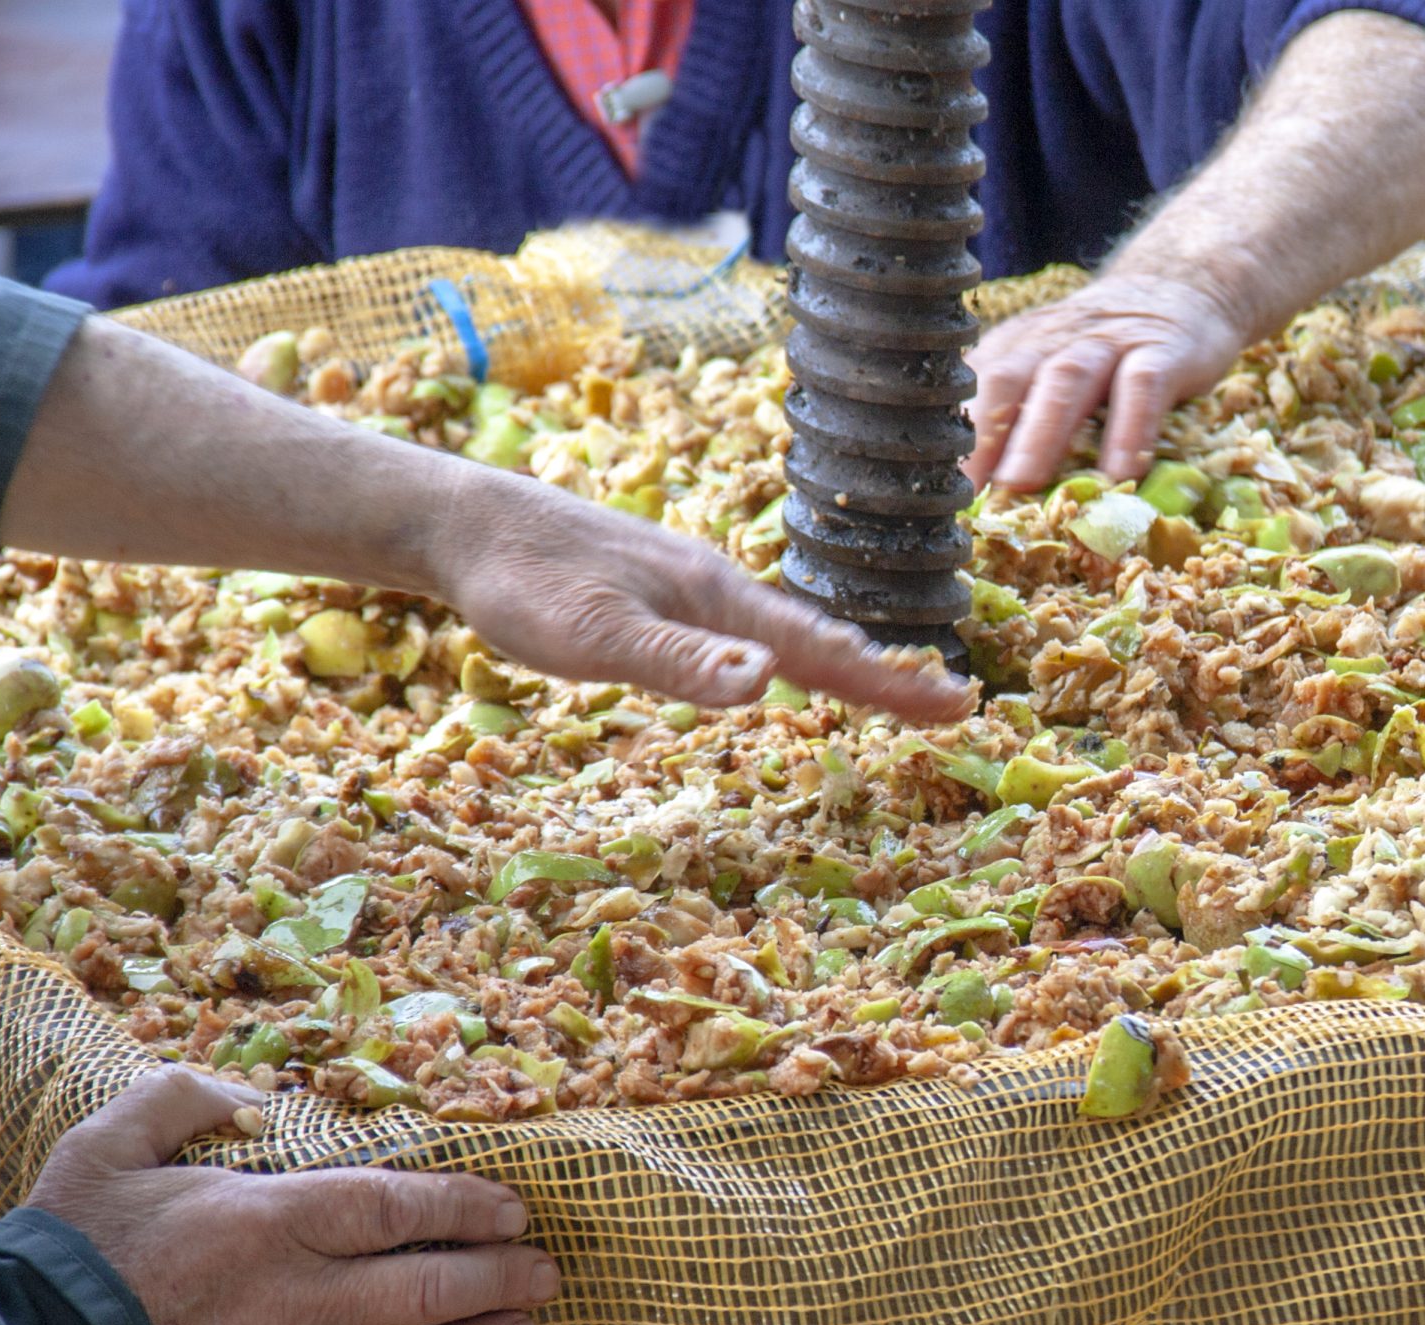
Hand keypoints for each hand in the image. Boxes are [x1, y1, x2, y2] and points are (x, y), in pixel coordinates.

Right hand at [26, 1067, 556, 1324]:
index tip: (512, 1207)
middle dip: (504, 1275)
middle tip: (546, 1269)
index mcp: (271, 1222)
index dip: (468, 1205)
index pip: (401, 1206)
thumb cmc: (68, 1259)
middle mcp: (301, 1301)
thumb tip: (249, 1089)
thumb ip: (182, 1099)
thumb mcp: (109, 1148)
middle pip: (434, 1285)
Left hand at [426, 472, 976, 722]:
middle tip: (952, 702)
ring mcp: (690, 585)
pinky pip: (746, 623)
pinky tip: (772, 656)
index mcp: (718, 601)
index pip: (824, 653)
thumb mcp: (595, 635)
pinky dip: (786, 645)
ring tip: (885, 681)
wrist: (464, 521)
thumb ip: (679, 663)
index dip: (891, 683)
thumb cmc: (524, 584)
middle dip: (886, 673)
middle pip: (820, 637)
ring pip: (785, 627)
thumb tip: (766, 684)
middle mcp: (718, 587)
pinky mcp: (658, 588)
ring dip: (843, 659)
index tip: (960, 704)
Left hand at [963, 272, 1248, 490]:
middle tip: (967, 489)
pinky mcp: (1164, 350)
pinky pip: (1142, 388)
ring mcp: (1109, 342)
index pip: (974, 390)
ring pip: (1066, 379)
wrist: (1185, 288)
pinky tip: (1120, 474)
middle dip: (983, 435)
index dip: (951, 435)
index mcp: (1020, 349)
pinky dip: (1129, 429)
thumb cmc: (1109, 353)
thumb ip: (1029, 417)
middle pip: (1009, 380)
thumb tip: (992, 499)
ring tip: (1022, 483)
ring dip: (1040, 432)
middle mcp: (1055, 340)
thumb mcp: (1058, 370)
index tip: (934, 488)